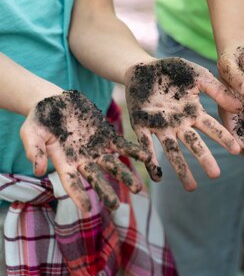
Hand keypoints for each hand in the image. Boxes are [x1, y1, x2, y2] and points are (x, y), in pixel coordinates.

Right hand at [20, 90, 150, 211]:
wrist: (53, 101)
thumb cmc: (38, 119)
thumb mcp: (30, 133)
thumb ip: (35, 150)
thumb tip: (38, 171)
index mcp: (64, 162)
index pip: (72, 182)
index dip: (78, 195)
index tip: (86, 209)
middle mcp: (82, 159)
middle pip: (96, 178)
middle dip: (105, 191)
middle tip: (115, 206)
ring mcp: (96, 148)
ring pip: (113, 164)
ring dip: (125, 176)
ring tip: (138, 188)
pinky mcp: (106, 135)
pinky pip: (122, 145)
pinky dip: (133, 151)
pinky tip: (145, 157)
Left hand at [125, 57, 241, 190]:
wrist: (142, 67)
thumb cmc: (173, 71)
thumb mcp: (198, 76)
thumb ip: (216, 90)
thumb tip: (239, 106)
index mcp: (193, 112)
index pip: (212, 127)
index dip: (224, 138)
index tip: (237, 150)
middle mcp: (179, 124)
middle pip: (194, 144)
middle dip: (205, 159)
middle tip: (216, 175)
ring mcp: (160, 127)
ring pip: (173, 151)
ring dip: (182, 169)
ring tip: (192, 188)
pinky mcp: (140, 126)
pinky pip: (145, 145)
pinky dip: (151, 160)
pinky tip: (157, 176)